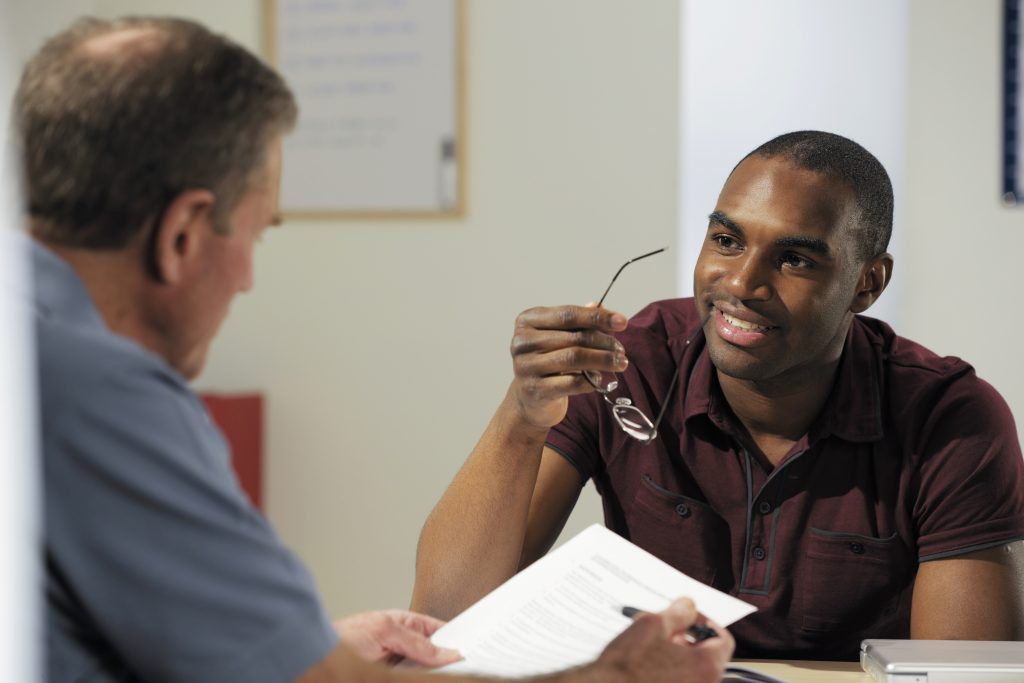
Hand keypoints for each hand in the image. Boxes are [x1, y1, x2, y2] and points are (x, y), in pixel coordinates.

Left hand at [333, 609, 460, 667]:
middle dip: (447, 661)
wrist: (314, 661)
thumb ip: (414, 640)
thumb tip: (444, 652)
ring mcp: (397, 667)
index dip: (454, 638)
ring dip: (434, 674)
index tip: (471, 649)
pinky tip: (430, 678)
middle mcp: (401, 647)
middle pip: (433, 656)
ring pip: (423, 673)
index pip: (436, 631)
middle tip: (464, 666)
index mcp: (402, 625)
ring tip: (453, 673)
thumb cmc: (341, 638)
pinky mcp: (392, 677)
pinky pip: (413, 678)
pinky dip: (420, 679)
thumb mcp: (383, 631)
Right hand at [508, 304, 628, 428]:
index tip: (622, 322)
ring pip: (574, 358)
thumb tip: (600, 305)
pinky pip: (572, 383)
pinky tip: (599, 379)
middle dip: (604, 342)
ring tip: (620, 363)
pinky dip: (591, 380)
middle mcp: (522, 341)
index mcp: (527, 321)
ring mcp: (526, 366)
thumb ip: (578, 321)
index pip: (568, 314)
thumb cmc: (548, 362)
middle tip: (621, 350)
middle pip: (574, 337)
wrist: (530, 398)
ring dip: (603, 360)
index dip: (598, 317)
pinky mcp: (535, 389)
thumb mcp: (560, 337)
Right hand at [594, 598, 733, 682]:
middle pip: (706, 656)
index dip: (706, 623)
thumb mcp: (652, 624)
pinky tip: (645, 661)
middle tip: (666, 627)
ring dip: (675, 653)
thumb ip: (678, 612)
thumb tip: (688, 606)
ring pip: (690, 669)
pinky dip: (667, 669)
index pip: (723, 640)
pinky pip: (678, 680)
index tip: (690, 617)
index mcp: (706, 667)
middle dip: (687, 637)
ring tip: (650, 643)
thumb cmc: (626, 666)